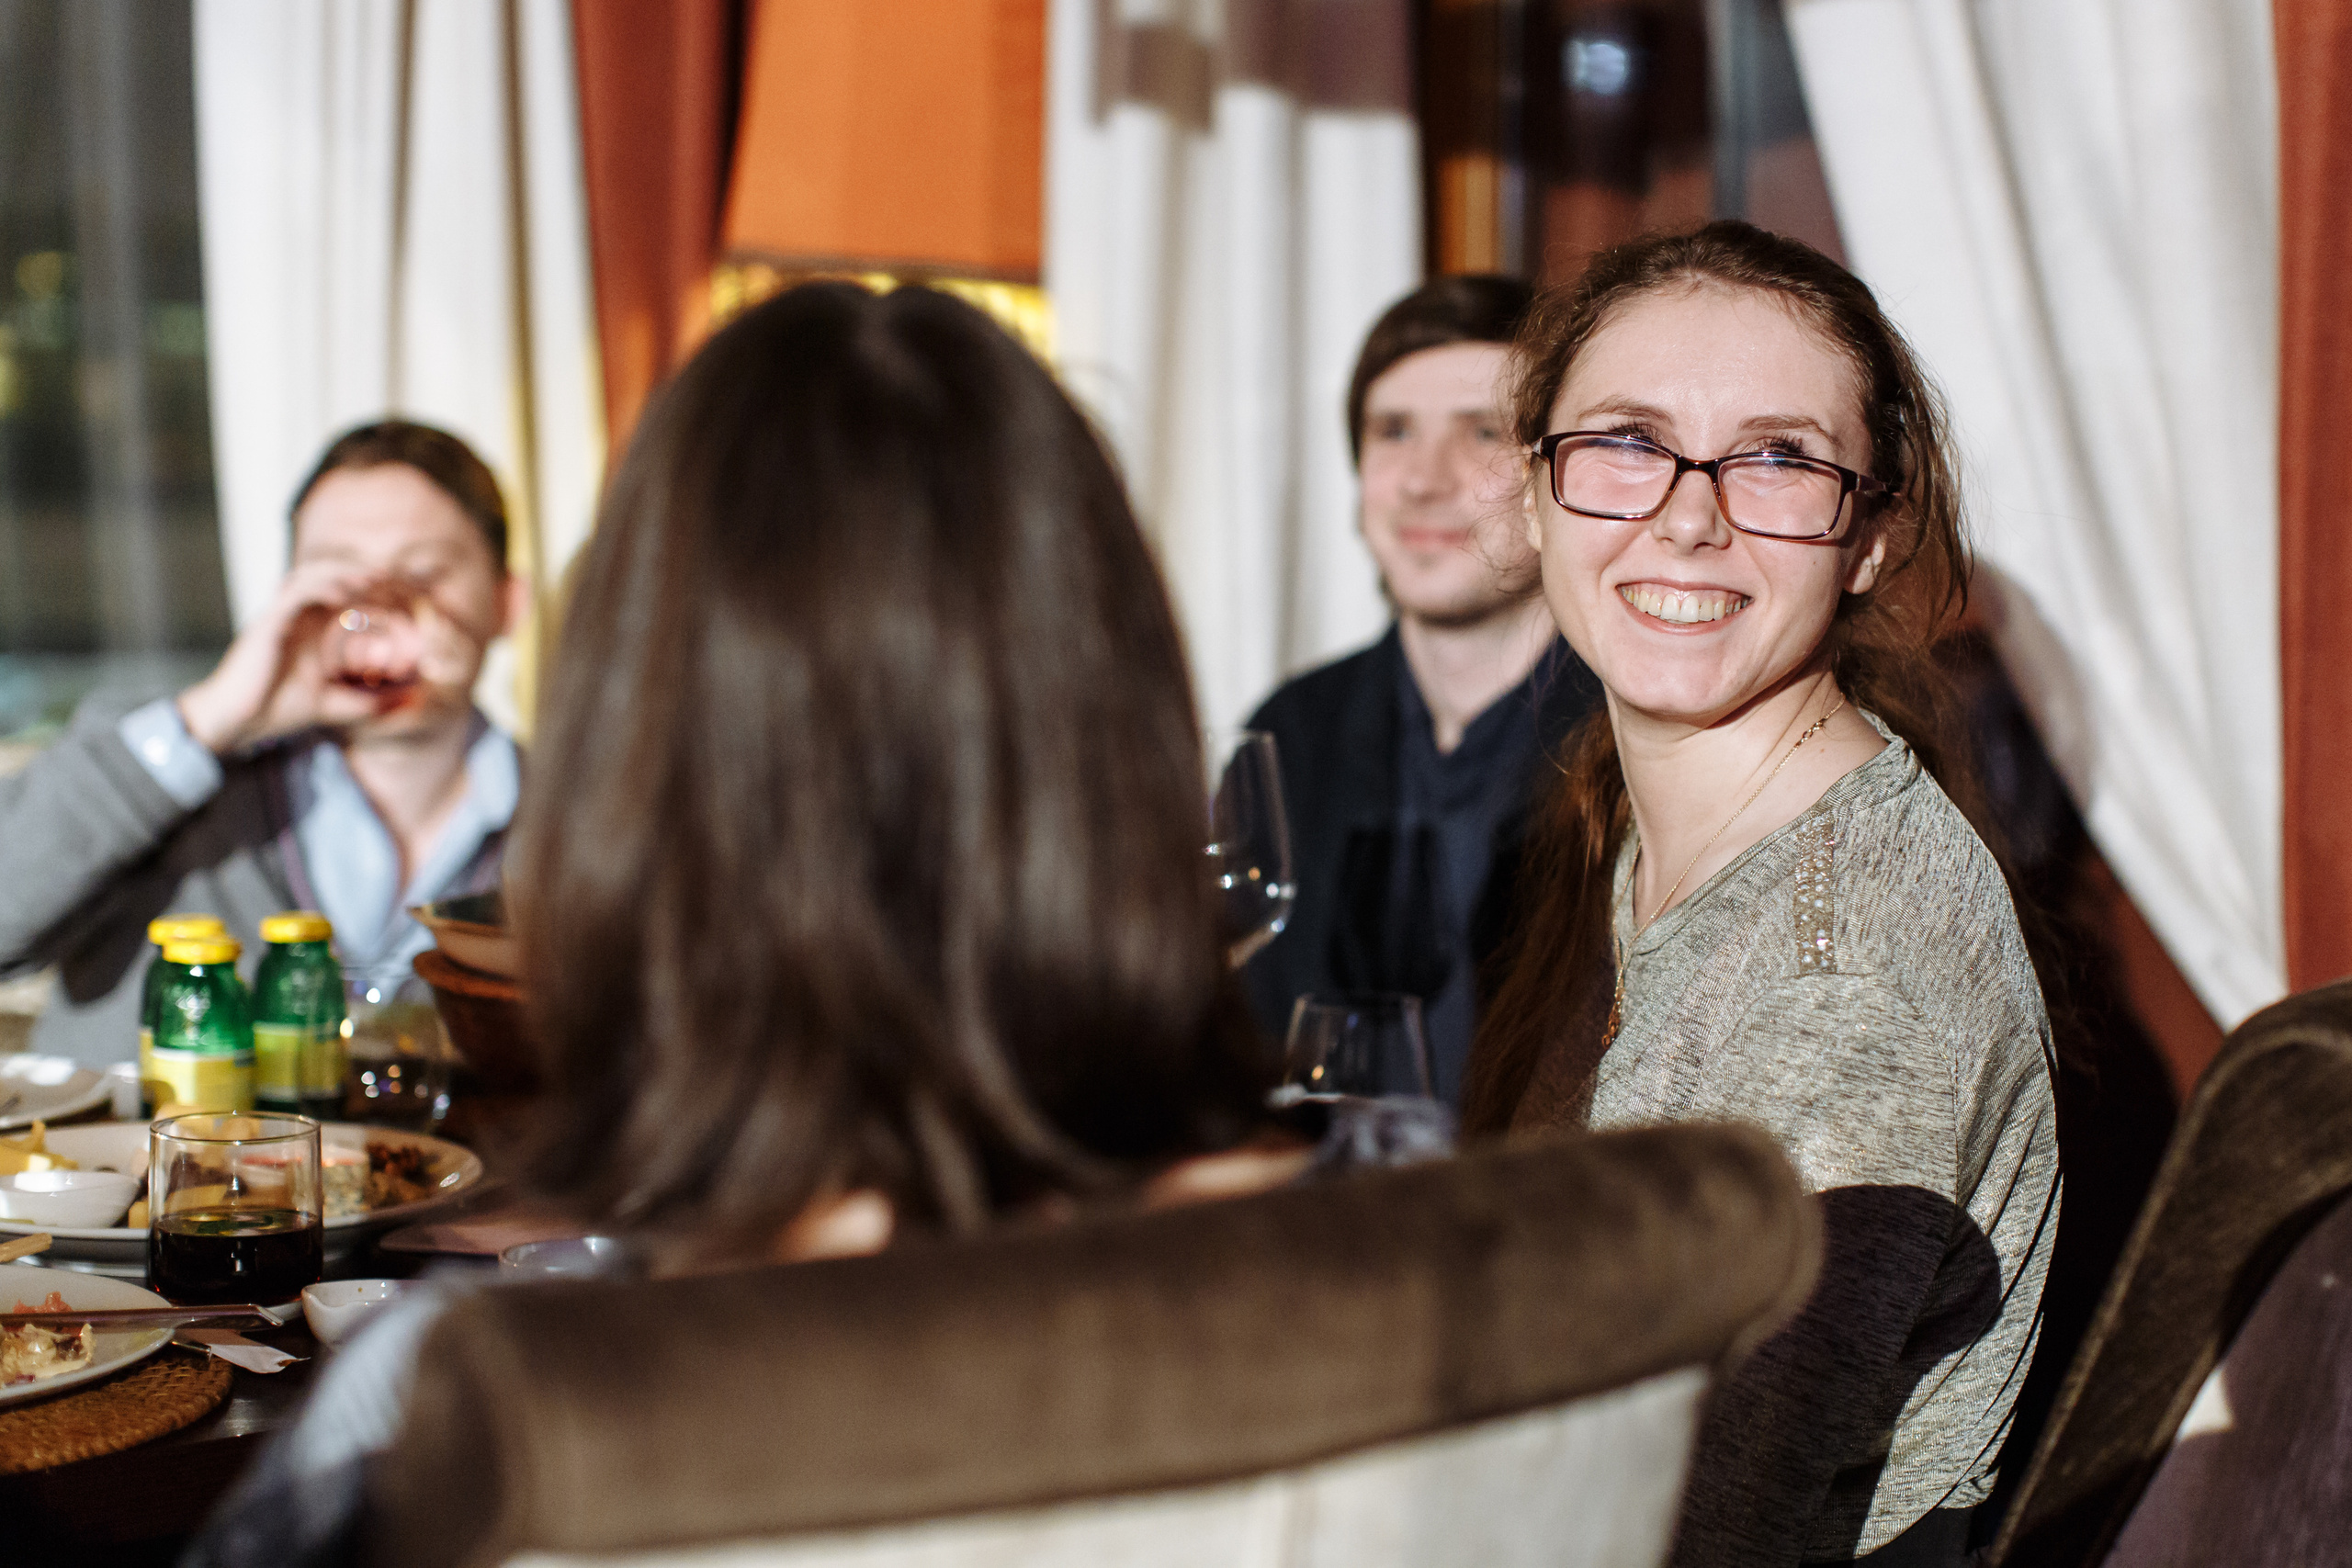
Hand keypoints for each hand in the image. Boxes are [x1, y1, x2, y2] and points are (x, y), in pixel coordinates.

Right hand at [175, 563, 404, 753]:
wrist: (238, 722)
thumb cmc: (278, 710)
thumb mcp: (336, 704)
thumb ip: (370, 701)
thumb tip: (411, 701)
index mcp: (310, 629)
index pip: (340, 594)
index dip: (368, 587)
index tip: (400, 590)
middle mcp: (295, 618)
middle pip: (325, 576)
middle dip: (357, 571)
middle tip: (388, 576)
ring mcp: (280, 618)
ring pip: (309, 576)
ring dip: (339, 572)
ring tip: (368, 578)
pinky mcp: (268, 625)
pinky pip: (293, 595)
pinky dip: (317, 588)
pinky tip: (340, 595)